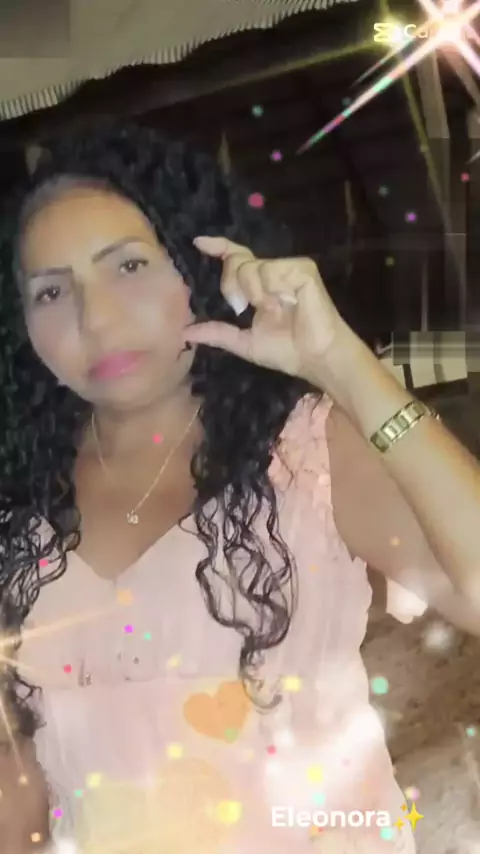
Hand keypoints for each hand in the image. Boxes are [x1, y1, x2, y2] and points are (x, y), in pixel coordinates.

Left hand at [183, 236, 349, 384]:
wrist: (315, 359)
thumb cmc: (287, 351)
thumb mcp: (244, 343)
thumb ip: (217, 333)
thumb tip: (186, 333)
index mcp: (259, 286)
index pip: (236, 258)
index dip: (219, 247)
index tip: (199, 242)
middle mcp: (272, 273)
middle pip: (238, 261)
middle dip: (232, 284)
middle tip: (242, 307)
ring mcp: (289, 269)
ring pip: (252, 266)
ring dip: (254, 292)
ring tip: (273, 308)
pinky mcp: (303, 269)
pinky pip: (272, 269)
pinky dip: (271, 288)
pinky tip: (285, 302)